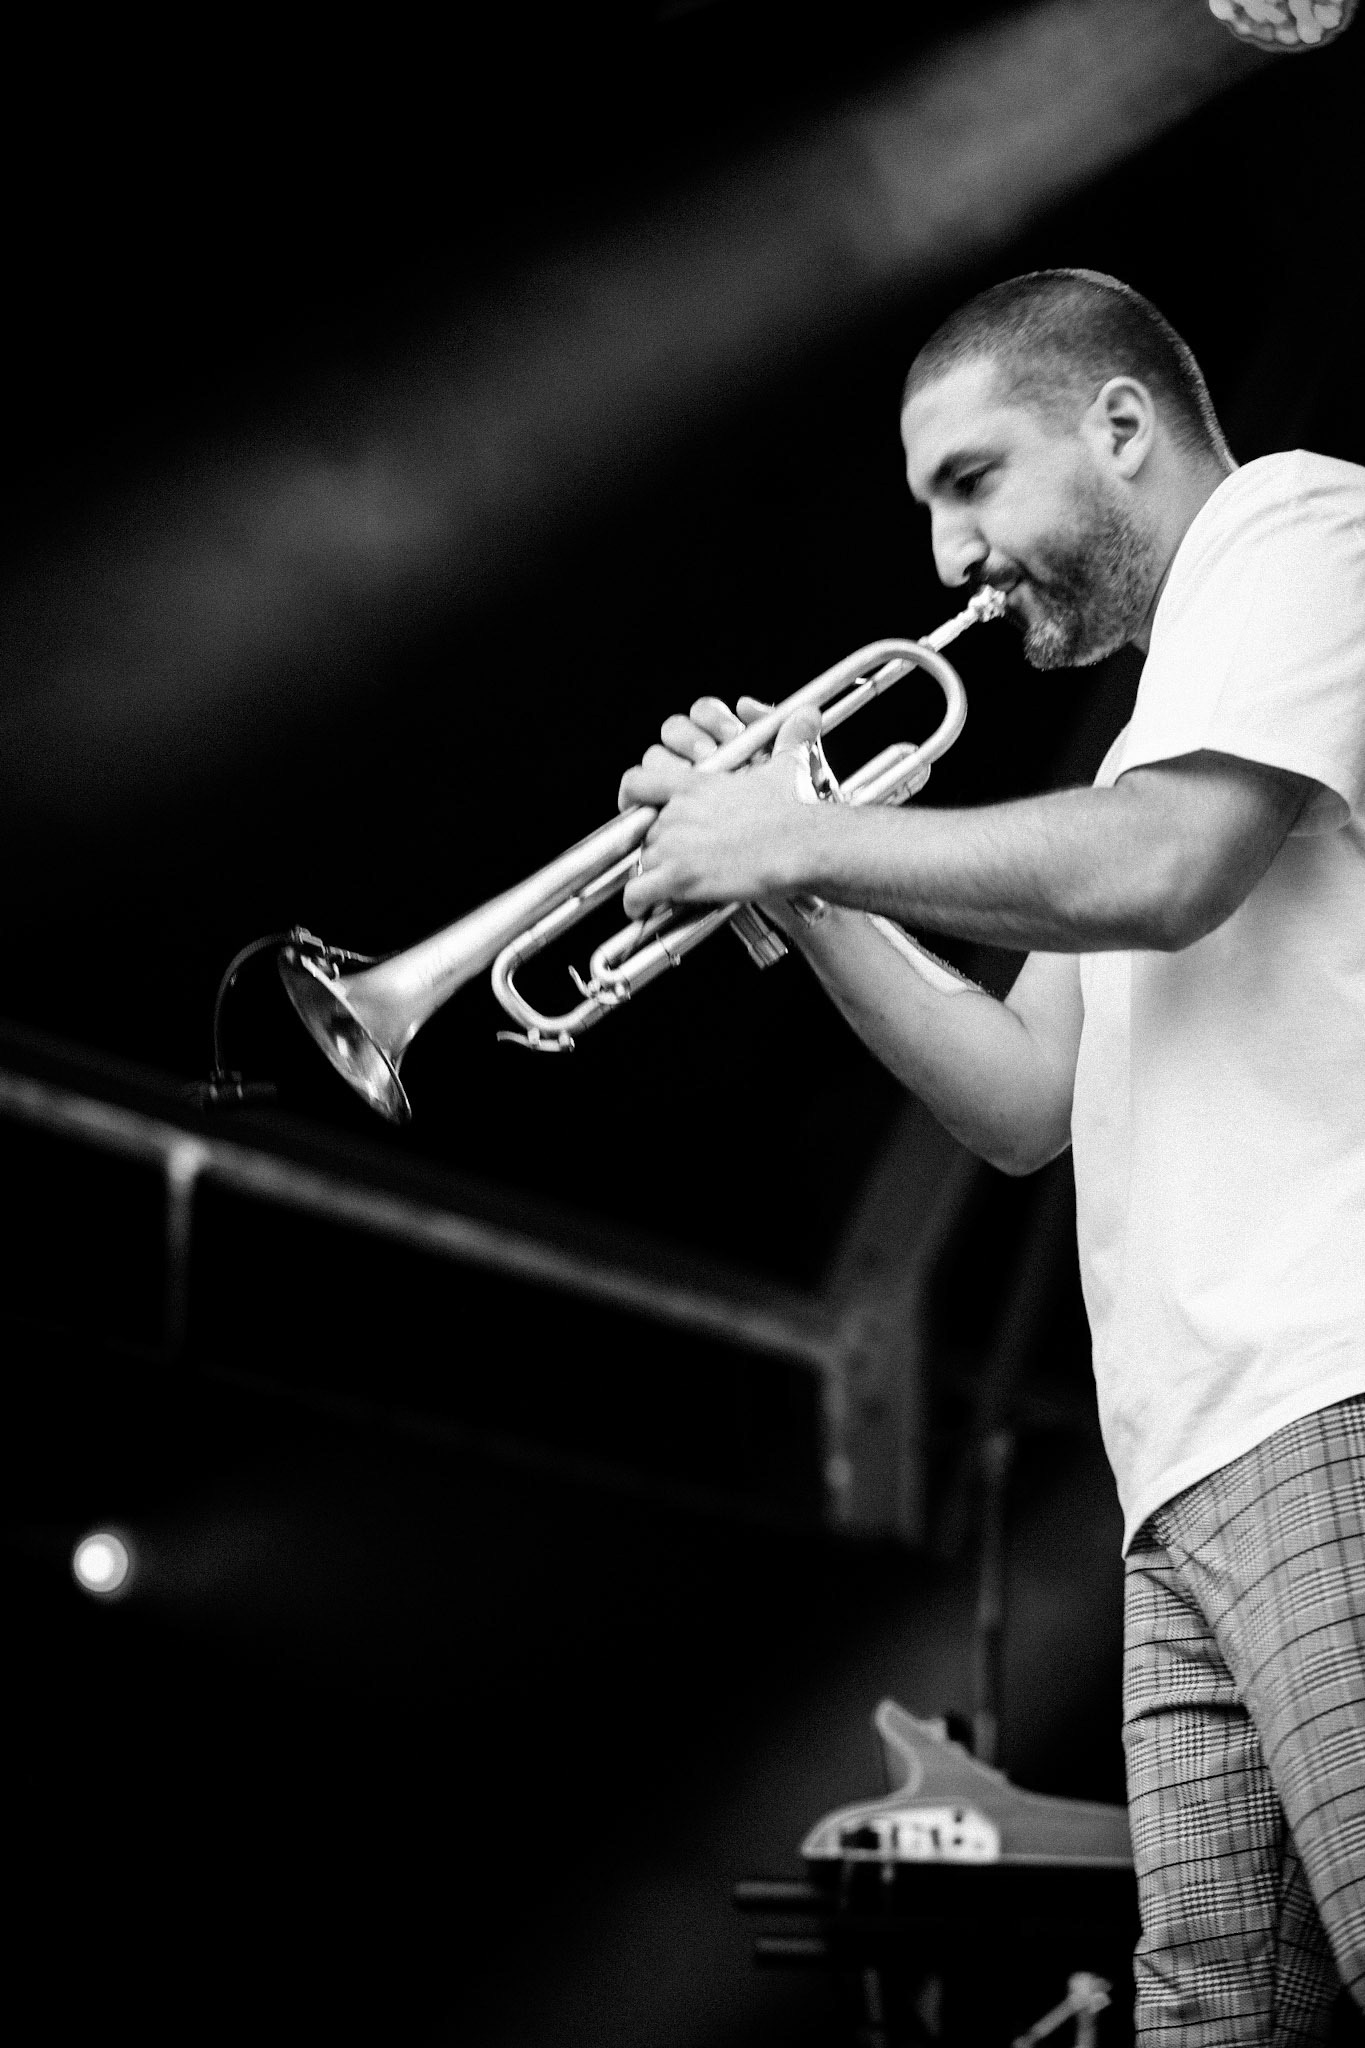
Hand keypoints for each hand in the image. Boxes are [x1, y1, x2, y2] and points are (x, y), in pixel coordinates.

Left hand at [620, 703, 824, 917]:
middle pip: (644, 833)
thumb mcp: (786, 767)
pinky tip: (642, 909)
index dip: (630, 799)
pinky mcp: (679, 876)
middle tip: (676, 863)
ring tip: (670, 890)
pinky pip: (637, 893)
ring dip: (652, 877)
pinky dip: (636, 903)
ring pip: (642, 863)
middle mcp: (676, 812)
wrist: (801, 845)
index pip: (637, 782)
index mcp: (693, 785)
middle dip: (657, 849)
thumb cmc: (795, 811)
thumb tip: (807, 715)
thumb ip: (788, 740)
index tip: (634, 812)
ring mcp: (674, 844)